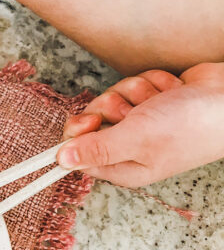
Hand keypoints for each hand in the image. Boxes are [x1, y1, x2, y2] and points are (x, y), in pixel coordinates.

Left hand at [57, 64, 223, 185]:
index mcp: (124, 167)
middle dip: (112, 106)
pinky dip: (154, 82)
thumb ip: (97, 148)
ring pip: (115, 97)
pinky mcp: (155, 100)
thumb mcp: (135, 139)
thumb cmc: (190, 127)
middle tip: (132, 110)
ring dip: (137, 92)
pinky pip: (136, 85)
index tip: (90, 122)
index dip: (79, 134)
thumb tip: (60, 160)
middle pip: (94, 120)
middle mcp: (130, 146)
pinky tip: (172, 90)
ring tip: (161, 100)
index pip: (80, 153)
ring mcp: (143, 122)